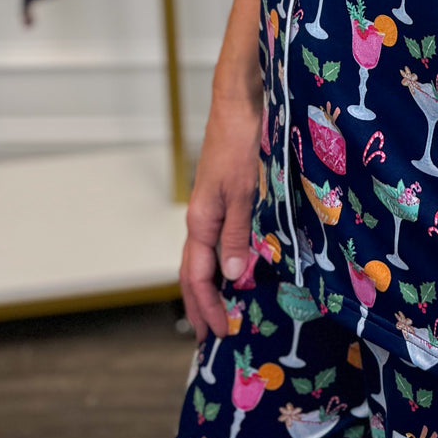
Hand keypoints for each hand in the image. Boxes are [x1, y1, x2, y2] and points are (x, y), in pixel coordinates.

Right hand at [179, 91, 261, 342]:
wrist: (239, 102)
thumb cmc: (240, 142)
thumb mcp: (243, 191)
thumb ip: (237, 234)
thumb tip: (231, 279)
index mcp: (202, 221)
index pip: (198, 277)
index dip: (208, 308)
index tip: (220, 334)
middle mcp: (202, 218)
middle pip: (194, 273)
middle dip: (201, 306)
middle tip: (213, 336)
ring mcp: (211, 207)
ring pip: (204, 257)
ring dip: (210, 287)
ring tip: (221, 311)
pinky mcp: (224, 196)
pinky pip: (217, 239)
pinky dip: (221, 263)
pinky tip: (236, 268)